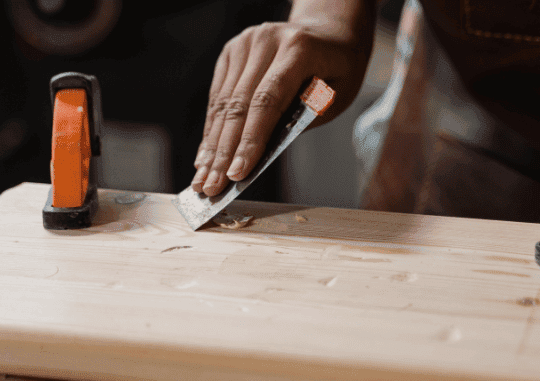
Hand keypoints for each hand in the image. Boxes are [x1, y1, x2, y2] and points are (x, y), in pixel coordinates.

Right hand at [191, 7, 373, 196]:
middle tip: (212, 187)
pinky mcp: (231, 53)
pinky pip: (217, 97)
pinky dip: (212, 130)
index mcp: (298, 49)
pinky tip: (204, 157)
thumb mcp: (337, 95)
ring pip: (223, 104)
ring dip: (212, 146)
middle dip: (223, 152)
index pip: (267, 101)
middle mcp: (265, 41)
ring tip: (203, 180)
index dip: (250, 140)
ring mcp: (244, 44)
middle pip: (238, 105)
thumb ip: (304, 119)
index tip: (237, 174)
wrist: (328, 33)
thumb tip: (263, 153)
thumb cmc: (336, 69)